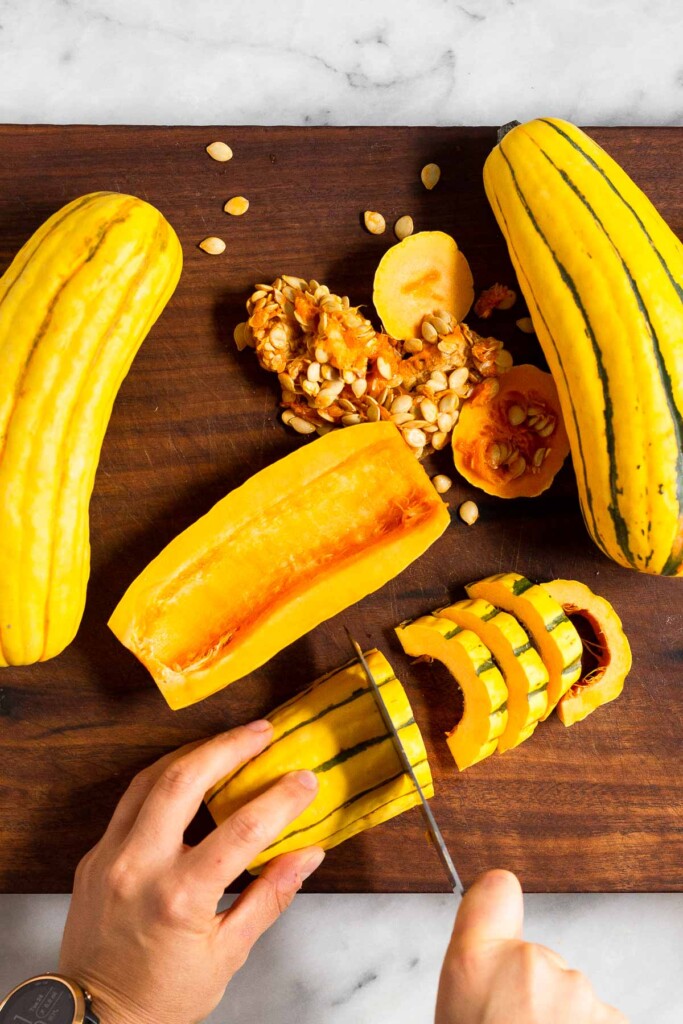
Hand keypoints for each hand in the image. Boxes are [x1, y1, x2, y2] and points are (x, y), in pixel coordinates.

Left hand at [59, 722, 323, 1023]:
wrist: (95, 1019)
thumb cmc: (164, 995)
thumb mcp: (228, 954)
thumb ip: (269, 898)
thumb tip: (308, 854)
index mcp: (179, 899)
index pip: (240, 830)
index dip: (279, 799)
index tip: (304, 780)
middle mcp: (138, 868)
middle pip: (183, 781)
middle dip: (228, 746)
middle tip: (262, 731)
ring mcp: (110, 856)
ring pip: (150, 779)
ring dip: (193, 752)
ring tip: (229, 740)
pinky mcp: (95, 854)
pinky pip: (131, 800)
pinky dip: (164, 777)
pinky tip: (189, 771)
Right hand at [436, 870, 627, 1023]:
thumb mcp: (454, 1009)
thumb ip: (475, 974)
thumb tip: (485, 967)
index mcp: (476, 963)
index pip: (493, 890)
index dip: (497, 898)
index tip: (499, 897)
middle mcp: (528, 965)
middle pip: (537, 959)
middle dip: (531, 990)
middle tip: (509, 1023)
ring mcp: (574, 992)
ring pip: (568, 993)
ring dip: (559, 1015)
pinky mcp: (611, 1017)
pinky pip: (596, 1017)